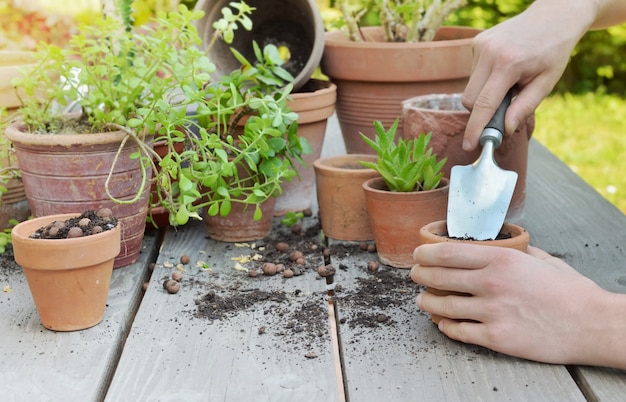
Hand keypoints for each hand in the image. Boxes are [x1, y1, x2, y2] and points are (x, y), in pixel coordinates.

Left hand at [410, 242, 625, 367]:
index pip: (448, 253)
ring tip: (422, 300)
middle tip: (415, 274)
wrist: (592, 325)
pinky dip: (445, 327)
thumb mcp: (541, 259)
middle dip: (420, 275)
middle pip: (439, 277)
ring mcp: (491, 312)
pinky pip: (458, 331)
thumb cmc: (570, 292)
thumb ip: (514, 251)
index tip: (418, 253)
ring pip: (443, 306)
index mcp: (500, 260)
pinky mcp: (496, 337)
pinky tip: (442, 323)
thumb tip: (497, 245)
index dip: (425, 253)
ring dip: (427, 302)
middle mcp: (491, 283)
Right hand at [460, 2, 591, 149]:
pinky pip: (473, 73)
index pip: (483, 105)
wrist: (553, 16)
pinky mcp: (476, 43)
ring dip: (484, 94)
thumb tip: (505, 129)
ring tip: (509, 83)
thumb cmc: (553, 51)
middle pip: (469, 99)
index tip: (470, 145)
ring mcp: (480, 46)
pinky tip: (503, 69)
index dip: (475, 129)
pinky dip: (484, 79)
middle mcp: (489, 53)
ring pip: (469, 87)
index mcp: (508, 64)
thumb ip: (524, 107)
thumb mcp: (546, 82)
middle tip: (500, 113)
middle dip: (480, 112)